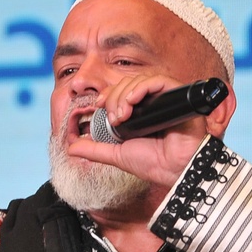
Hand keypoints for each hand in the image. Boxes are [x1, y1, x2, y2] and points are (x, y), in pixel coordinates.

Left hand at [65, 72, 232, 192]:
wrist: (175, 172)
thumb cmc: (154, 164)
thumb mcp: (116, 154)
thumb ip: (95, 149)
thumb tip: (72, 148)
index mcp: (142, 111)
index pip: (122, 90)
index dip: (108, 94)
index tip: (99, 105)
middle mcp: (154, 102)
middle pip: (129, 83)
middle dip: (114, 97)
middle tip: (114, 118)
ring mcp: (167, 98)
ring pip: (141, 80)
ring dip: (125, 94)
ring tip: (122, 115)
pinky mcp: (179, 96)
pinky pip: (159, 80)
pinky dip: (142, 88)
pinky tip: (132, 103)